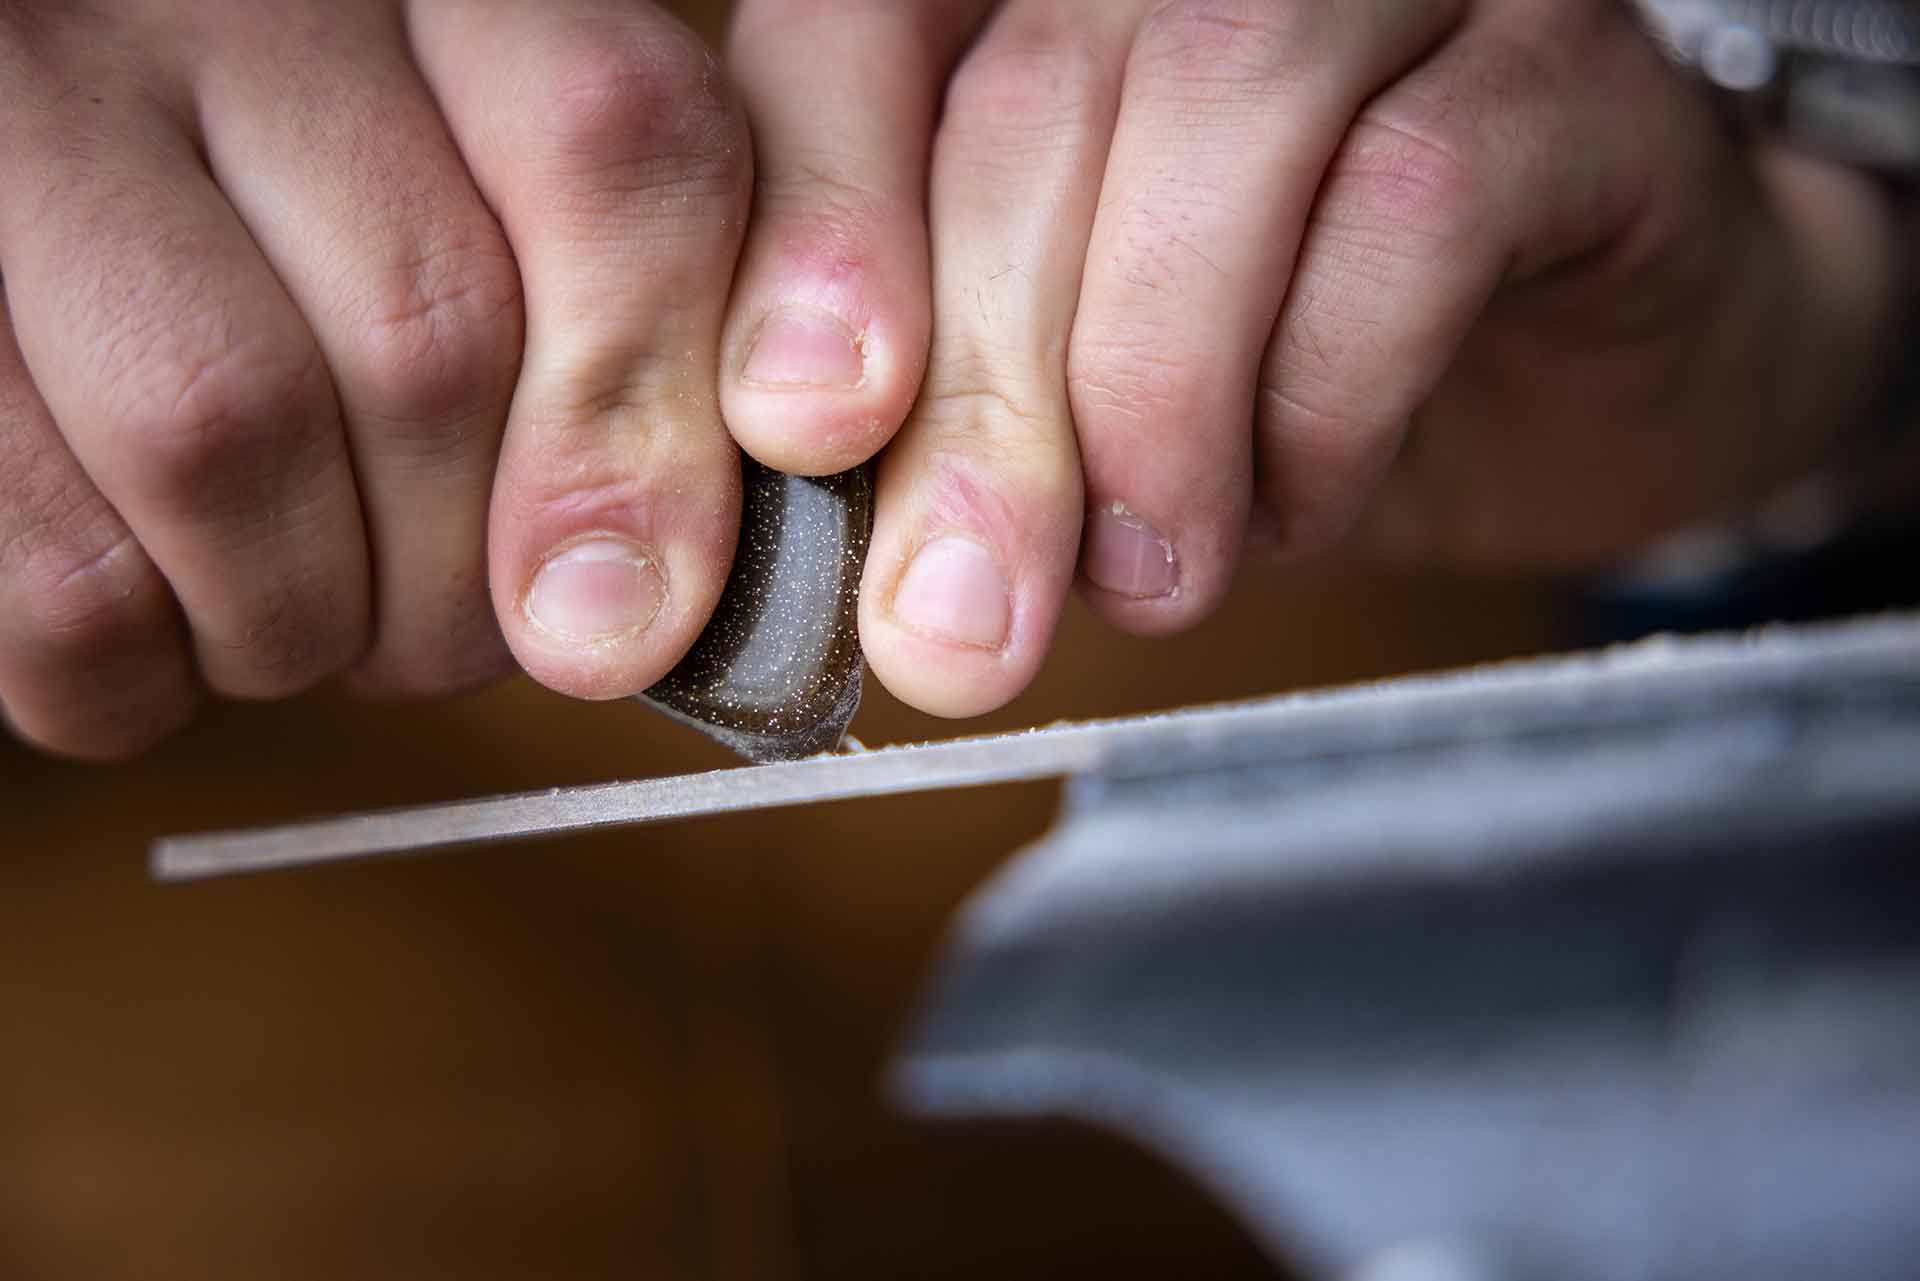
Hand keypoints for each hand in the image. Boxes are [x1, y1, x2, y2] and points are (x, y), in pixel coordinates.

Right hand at [0, 0, 754, 757]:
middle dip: (460, 583)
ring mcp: (36, 113)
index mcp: (446, 2)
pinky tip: (158, 635)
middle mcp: (237, 6)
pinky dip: (130, 672)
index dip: (647, 404)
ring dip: (293, 622)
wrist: (47, 271)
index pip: (617, 143)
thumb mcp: (492, 283)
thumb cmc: (303, 306)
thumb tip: (638, 605)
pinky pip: (54, 552)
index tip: (642, 612)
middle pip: (432, 334)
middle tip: (437, 635)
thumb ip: (611, 370)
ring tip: (291, 625)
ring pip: (224, 427)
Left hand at [717, 0, 1901, 716]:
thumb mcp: (1068, 398)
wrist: (1562, 378)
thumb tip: (871, 576)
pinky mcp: (1562, 70)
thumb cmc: (1270, 379)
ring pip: (1220, 108)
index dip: (817, 217)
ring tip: (1151, 573)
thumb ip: (947, 414)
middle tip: (961, 609)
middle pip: (1031, 97)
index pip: (863, 26)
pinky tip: (1300, 503)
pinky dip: (1326, 394)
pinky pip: (1417, 201)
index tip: (799, 427)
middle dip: (983, 387)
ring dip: (1156, 388)